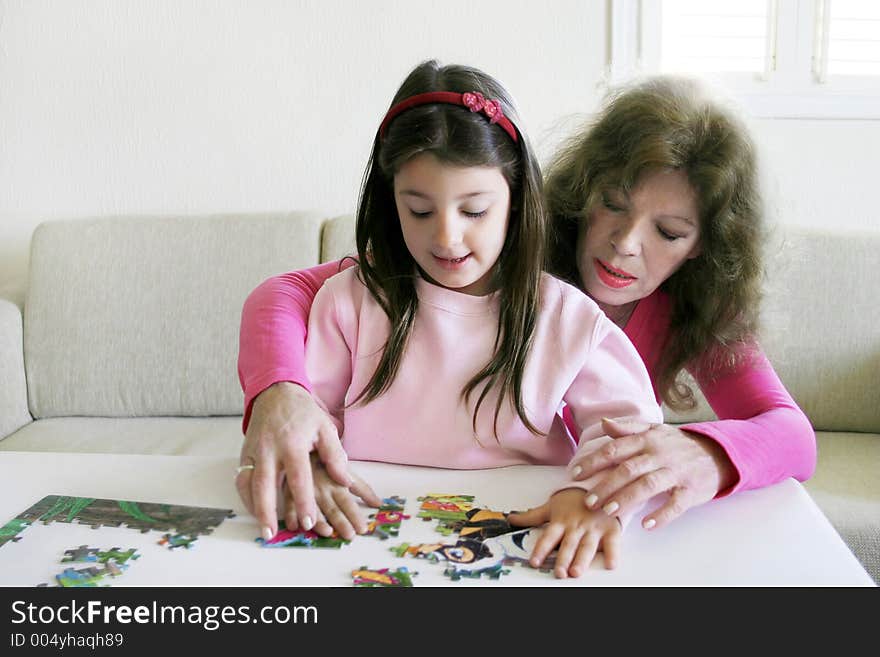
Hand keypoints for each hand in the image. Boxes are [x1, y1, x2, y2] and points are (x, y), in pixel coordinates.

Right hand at [235, 382, 350, 539]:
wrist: (276, 393)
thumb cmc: (303, 412)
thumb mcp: (325, 428)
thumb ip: (335, 456)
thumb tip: (345, 482)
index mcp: (293, 443)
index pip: (298, 477)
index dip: (303, 502)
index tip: (309, 522)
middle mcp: (270, 449)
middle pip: (265, 484)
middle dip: (267, 511)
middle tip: (272, 534)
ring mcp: (254, 451)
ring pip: (248, 484)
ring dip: (253, 508)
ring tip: (262, 529)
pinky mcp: (244, 453)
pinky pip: (241, 478)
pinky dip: (245, 496)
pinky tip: (254, 510)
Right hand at [285, 454, 381, 540]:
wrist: (299, 440)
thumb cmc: (325, 456)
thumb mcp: (347, 470)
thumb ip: (361, 487)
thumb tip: (378, 503)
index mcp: (335, 482)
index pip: (347, 502)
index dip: (355, 516)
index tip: (362, 529)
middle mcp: (321, 488)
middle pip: (331, 508)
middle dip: (341, 523)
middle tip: (350, 536)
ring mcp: (304, 490)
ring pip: (311, 508)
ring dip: (318, 521)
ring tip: (327, 532)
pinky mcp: (286, 489)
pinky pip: (288, 503)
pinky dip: (290, 514)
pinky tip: (294, 526)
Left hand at [507, 488, 620, 577]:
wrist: (599, 483)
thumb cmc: (573, 499)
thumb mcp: (552, 506)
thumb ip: (531, 516)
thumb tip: (510, 519)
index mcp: (561, 521)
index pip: (548, 537)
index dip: (541, 550)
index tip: (534, 562)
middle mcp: (576, 526)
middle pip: (568, 545)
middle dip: (563, 559)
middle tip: (559, 573)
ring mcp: (593, 528)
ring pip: (587, 546)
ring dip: (582, 559)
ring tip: (576, 572)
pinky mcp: (611, 529)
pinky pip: (613, 542)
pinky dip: (613, 553)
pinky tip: (611, 564)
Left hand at [573, 418, 736, 529]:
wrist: (717, 453)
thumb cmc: (677, 444)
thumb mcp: (654, 431)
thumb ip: (628, 428)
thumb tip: (603, 423)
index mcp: (647, 440)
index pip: (615, 449)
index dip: (593, 461)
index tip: (575, 474)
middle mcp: (660, 454)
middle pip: (628, 469)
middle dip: (606, 485)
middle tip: (588, 501)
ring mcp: (676, 472)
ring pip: (648, 485)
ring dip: (627, 499)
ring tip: (608, 512)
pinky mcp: (691, 491)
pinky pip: (676, 504)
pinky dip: (661, 514)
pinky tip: (647, 524)